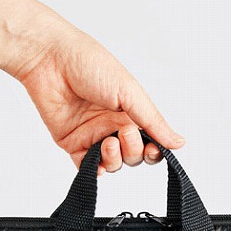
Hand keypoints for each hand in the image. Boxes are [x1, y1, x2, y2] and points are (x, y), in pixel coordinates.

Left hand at [15, 26, 184, 175]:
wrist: (50, 60)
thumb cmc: (90, 65)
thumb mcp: (129, 92)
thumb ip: (153, 121)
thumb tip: (179, 143)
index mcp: (131, 111)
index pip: (151, 141)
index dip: (154, 151)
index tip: (153, 150)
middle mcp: (113, 124)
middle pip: (134, 156)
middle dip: (133, 150)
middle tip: (124, 132)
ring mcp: (93, 135)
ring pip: (113, 164)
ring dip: (115, 158)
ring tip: (108, 141)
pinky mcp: (72, 143)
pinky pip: (87, 167)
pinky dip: (96, 170)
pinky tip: (98, 163)